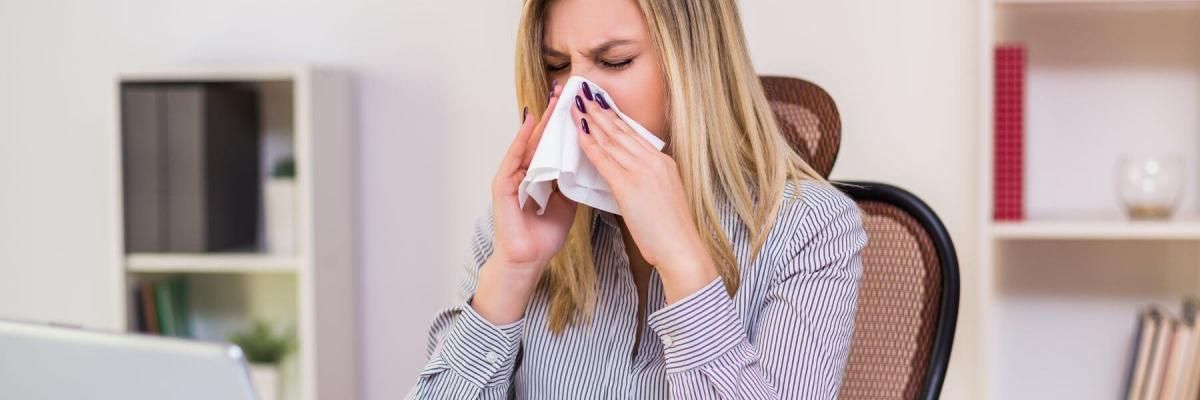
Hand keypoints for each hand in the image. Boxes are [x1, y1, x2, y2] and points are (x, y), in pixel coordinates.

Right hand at [489, 82, 577, 274]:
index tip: (579, 104)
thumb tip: (590, 163)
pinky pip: (513, 158)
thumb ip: (572, 182)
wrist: (529, 261)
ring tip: (551, 99)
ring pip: (528, 143)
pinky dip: (521, 141)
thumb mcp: (567, 203)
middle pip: (541, 138)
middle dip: (553, 114)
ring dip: (540, 121)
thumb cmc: (544, 235)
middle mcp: (526, 172)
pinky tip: (530, 124)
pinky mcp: (503, 186)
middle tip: (565, 90)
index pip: (554, 144)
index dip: (566, 124)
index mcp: (541, 176)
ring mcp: (512, 177)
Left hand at [569, 90, 717, 300]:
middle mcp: (653, 161)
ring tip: (577, 105)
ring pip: (612, 139)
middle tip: (585, 94)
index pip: (634, 134)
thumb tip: (635, 178)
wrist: (681, 247)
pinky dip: (589, 144)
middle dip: (601, 111)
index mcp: (663, 163)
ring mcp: (642, 171)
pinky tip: (578, 133)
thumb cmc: (672, 231)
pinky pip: (604, 159)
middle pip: (622, 130)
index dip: (616, 118)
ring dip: (592, 120)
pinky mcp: (629, 185)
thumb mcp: (664, 197)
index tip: (603, 105)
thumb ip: (650, 182)